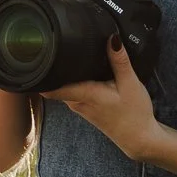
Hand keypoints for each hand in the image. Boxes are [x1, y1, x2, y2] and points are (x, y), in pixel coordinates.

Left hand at [42, 35, 162, 161]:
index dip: (41, 72)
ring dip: (65, 72)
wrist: (139, 138)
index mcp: (84, 94)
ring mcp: (79, 105)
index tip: (38, 55)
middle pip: (55, 81)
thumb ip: (120, 61)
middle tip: (57, 45)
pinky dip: (75, 79)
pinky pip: (72, 89)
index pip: (51, 87)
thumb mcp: (130, 84)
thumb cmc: (134, 114)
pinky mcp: (84, 107)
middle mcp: (76, 102)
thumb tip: (112, 38)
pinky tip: (83, 70)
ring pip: (64, 85)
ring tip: (69, 53)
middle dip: (54, 65)